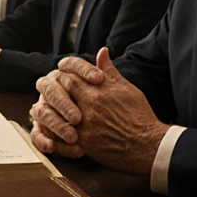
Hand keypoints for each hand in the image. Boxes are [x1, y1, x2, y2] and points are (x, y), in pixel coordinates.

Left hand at [28, 48, 167, 174]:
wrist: (148, 144)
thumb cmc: (139, 115)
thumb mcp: (126, 88)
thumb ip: (110, 70)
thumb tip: (102, 51)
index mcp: (98, 90)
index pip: (70, 75)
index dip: (62, 75)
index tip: (60, 77)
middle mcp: (89, 105)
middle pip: (60, 91)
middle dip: (54, 90)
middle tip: (51, 92)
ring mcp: (85, 124)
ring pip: (55, 113)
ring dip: (49, 111)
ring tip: (48, 110)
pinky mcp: (84, 143)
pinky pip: (59, 136)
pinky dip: (52, 133)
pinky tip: (51, 130)